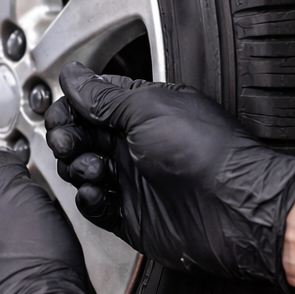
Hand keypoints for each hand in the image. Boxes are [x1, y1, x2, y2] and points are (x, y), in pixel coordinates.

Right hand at [44, 63, 294, 285]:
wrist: (235, 208)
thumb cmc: (206, 153)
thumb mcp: (147, 110)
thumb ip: (103, 97)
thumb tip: (74, 77)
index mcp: (142, 114)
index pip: (92, 105)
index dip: (70, 109)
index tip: (60, 115)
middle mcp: (136, 146)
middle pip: (81, 138)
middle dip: (67, 139)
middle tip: (68, 142)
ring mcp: (134, 182)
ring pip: (82, 172)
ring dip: (78, 168)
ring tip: (97, 169)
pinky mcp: (131, 216)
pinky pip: (95, 207)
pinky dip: (90, 200)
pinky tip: (98, 193)